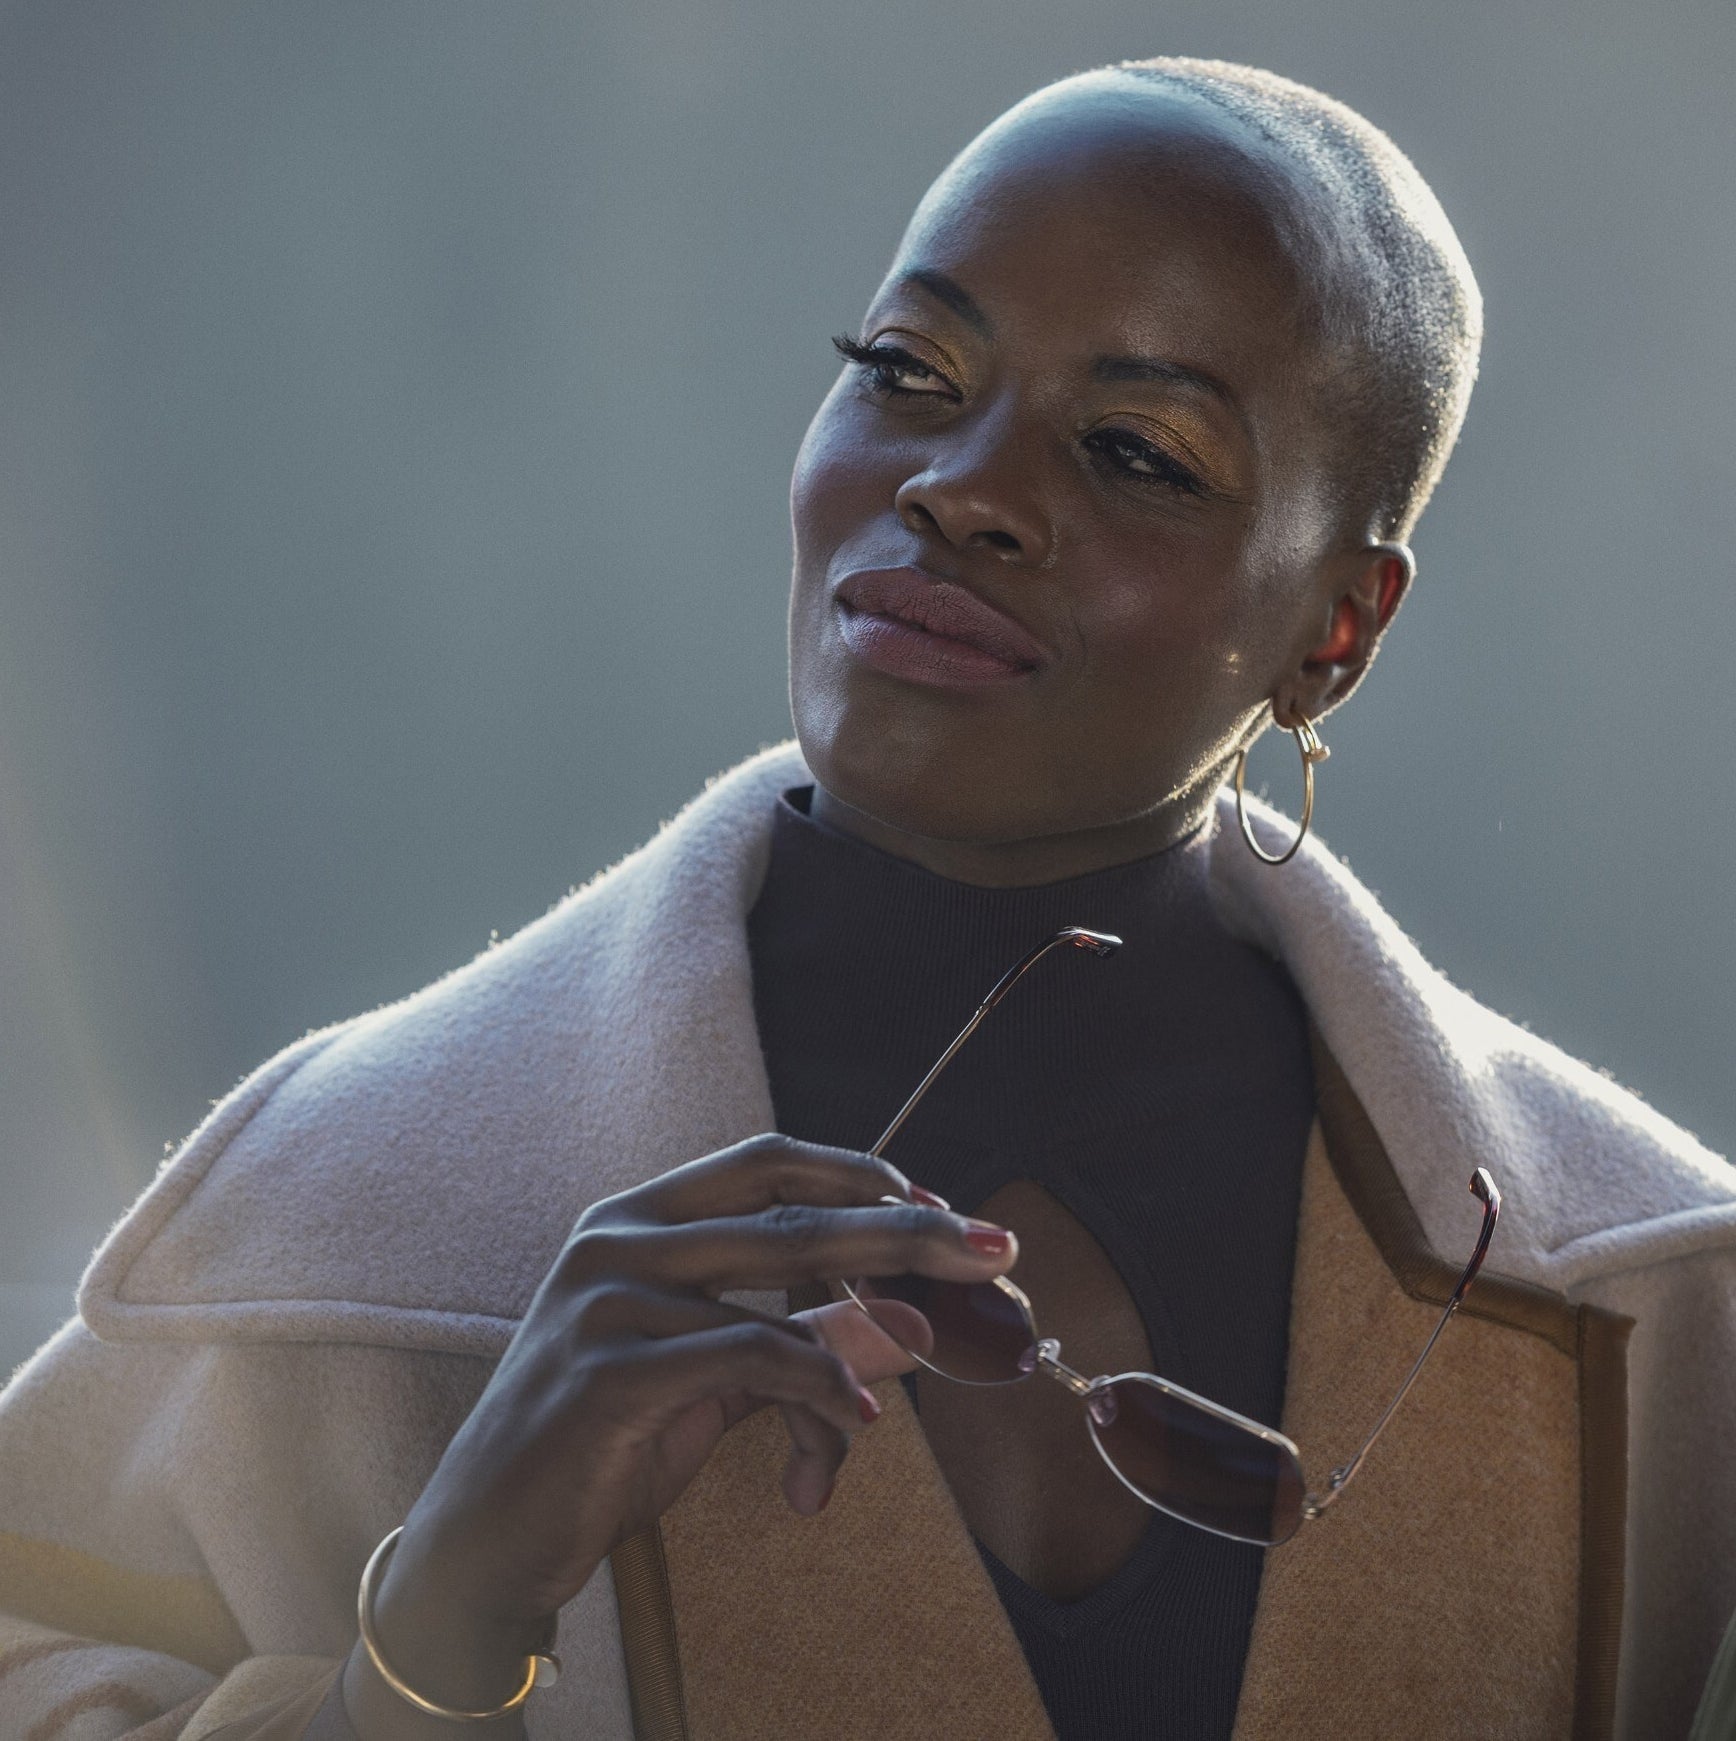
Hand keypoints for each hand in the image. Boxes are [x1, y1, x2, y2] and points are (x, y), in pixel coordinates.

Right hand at [351, 1135, 1014, 1730]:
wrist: (487, 1536)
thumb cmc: (604, 1441)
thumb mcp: (715, 1383)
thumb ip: (801, 1342)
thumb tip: (913, 1326)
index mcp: (639, 1218)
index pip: (768, 1160)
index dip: (861, 1174)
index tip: (940, 1205)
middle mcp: (619, 1238)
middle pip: (792, 1215)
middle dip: (905, 1231)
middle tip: (995, 1248)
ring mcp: (607, 1297)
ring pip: (779, 1301)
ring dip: (854, 1361)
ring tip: (885, 1410)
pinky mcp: (609, 1368)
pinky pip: (751, 1360)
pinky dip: (817, 1394)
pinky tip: (847, 1434)